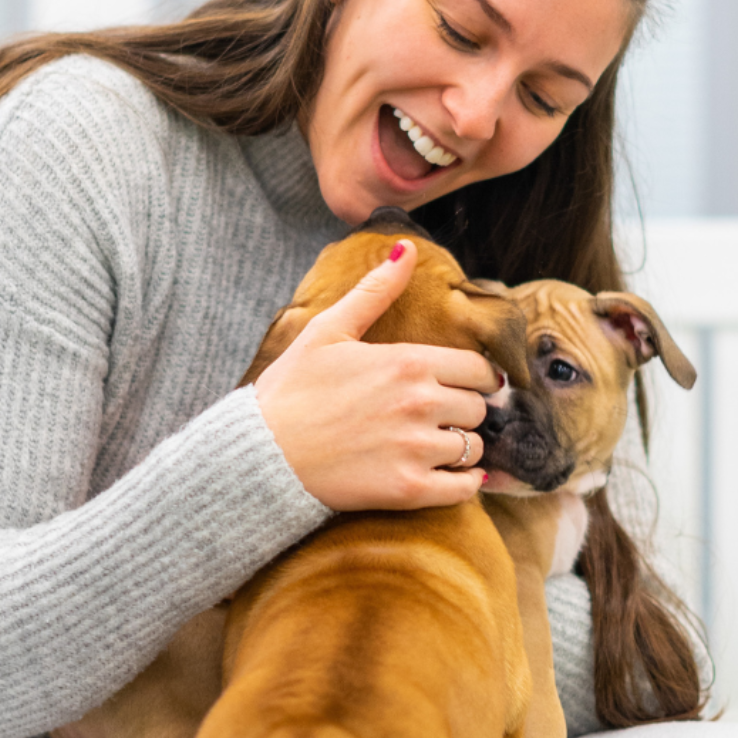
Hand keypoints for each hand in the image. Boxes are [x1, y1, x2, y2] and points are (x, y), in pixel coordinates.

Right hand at [254, 240, 496, 510]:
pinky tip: (450, 477)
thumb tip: (407, 248)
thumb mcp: (328, 330)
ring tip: (435, 447)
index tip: (463, 386)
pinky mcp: (408, 489)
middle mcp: (420, 403)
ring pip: (473, 447)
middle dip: (462, 412)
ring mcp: (416, 448)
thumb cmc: (290, 391)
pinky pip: (463, 488)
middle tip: (441, 418)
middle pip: (477, 409)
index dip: (475, 379)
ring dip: (461, 448)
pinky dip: (465, 483)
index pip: (478, 370)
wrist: (259, 455)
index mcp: (407, 362)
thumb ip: (374, 291)